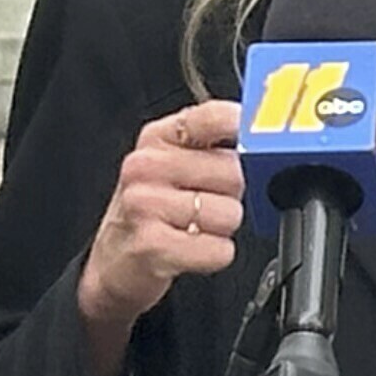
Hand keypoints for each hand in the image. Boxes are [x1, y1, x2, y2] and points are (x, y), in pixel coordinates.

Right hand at [77, 101, 244, 374]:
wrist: (115, 259)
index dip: (246, 130)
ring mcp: (146, 205)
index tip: (256, 142)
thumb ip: (213, 140)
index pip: (215, 117)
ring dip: (222, 229)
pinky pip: (220, 250)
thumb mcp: (173, 162)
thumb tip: (260, 129)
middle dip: (231, 195)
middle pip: (234, 174)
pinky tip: (192, 249)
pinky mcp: (153, 245)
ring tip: (195, 228)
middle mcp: (147, 166)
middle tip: (204, 204)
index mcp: (158, 137)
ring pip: (230, 214)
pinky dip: (215, 255)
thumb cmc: (152, 207)